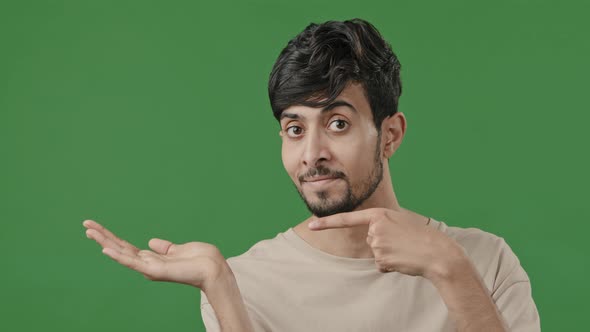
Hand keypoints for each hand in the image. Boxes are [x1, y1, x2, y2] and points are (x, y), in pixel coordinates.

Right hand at [83, 219, 229, 291]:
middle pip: (119, 248)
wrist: (212, 268)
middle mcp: (147, 264)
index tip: (96, 227)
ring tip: (89, 231)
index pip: (126, 247)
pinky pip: (132, 262)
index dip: (111, 237)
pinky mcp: (154, 270)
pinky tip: (105, 249)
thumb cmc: (199, 260)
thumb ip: (164, 247)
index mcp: (152, 259)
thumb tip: (151, 242)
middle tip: (85, 224)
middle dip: (102, 236)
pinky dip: (118, 256)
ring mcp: (149, 268)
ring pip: (121, 253)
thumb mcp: (178, 249)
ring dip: (104, 242)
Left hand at [307, 208, 466, 279]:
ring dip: (388, 255)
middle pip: (369, 239)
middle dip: (383, 243)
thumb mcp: (400, 222)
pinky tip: (404, 260)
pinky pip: (381, 265)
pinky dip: (391, 265)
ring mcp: (377, 244)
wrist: (438, 253)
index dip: (327, 222)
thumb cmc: (421, 237)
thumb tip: (371, 236)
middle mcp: (375, 228)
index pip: (347, 219)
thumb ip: (383, 225)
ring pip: (375, 253)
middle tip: (403, 241)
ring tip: (405, 250)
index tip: (312, 225)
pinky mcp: (381, 259)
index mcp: (379, 214)